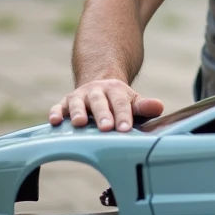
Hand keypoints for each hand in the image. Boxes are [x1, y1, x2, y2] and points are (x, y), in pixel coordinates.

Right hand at [49, 79, 163, 131]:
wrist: (99, 85)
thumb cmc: (119, 101)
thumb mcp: (132, 101)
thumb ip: (144, 106)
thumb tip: (159, 107)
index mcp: (116, 90)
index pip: (121, 103)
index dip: (124, 116)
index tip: (126, 129)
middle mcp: (96, 91)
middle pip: (100, 102)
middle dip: (103, 115)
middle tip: (106, 128)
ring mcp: (79, 97)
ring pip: (78, 103)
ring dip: (78, 112)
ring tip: (80, 123)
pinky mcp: (64, 103)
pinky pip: (58, 107)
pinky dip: (55, 113)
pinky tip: (54, 121)